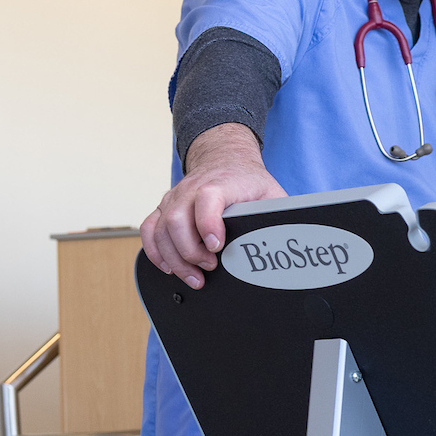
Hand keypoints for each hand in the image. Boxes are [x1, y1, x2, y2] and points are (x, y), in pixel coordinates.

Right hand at [140, 124, 286, 288]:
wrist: (225, 159)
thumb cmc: (247, 180)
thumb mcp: (270, 193)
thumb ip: (277, 215)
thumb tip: (285, 241)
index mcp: (220, 184)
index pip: (207, 199)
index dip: (208, 224)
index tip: (216, 247)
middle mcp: (192, 189)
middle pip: (177, 220)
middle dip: (190, 251)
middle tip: (208, 267)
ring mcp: (175, 198)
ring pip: (161, 229)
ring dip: (174, 259)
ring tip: (194, 276)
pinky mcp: (165, 208)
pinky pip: (150, 230)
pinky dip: (155, 252)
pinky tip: (169, 267)